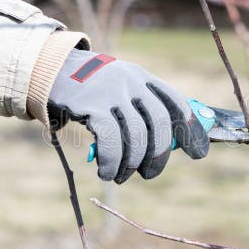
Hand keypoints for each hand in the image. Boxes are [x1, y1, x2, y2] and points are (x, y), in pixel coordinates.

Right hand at [48, 49, 208, 182]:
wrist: (49, 71)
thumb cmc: (89, 89)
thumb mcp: (118, 88)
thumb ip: (140, 109)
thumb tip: (166, 147)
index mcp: (143, 77)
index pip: (177, 103)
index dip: (191, 130)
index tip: (198, 154)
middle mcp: (131, 81)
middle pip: (160, 122)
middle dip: (159, 154)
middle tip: (150, 174)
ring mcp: (112, 91)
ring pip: (135, 135)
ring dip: (131, 164)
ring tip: (120, 176)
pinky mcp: (91, 104)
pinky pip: (110, 140)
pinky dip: (111, 161)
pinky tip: (106, 171)